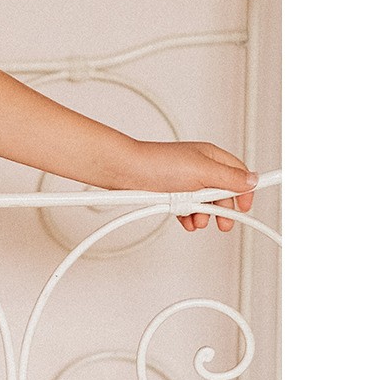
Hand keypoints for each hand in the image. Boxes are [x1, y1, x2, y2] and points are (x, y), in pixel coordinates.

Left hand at [134, 140, 256, 232]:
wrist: (126, 172)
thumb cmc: (159, 164)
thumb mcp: (202, 171)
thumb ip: (228, 178)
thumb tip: (252, 180)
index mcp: (211, 156)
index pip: (238, 174)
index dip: (244, 191)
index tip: (245, 207)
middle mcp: (200, 167)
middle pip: (222, 192)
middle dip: (223, 209)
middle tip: (224, 223)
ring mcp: (184, 180)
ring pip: (204, 203)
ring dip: (203, 215)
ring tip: (197, 220)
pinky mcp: (170, 192)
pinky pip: (186, 207)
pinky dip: (188, 216)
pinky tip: (186, 221)